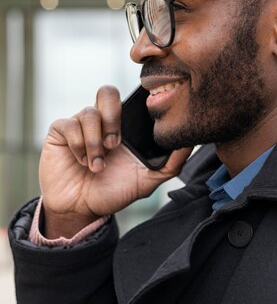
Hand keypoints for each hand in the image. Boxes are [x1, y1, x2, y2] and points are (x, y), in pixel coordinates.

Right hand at [39, 85, 191, 237]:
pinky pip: (68, 125)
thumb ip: (171, 163)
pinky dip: (78, 145)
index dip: (135, 99)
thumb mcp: (147, 181)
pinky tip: (82, 162)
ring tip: (98, 165)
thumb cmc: (114, 192)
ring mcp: (80, 125)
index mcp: (123, 127)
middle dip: (112, 116)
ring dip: (95, 142)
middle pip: (106, 92)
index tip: (142, 111)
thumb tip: (189, 143)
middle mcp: (101, 122)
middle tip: (116, 144)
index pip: (130, 99)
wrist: (81, 210)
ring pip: (88, 113)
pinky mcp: (60, 132)